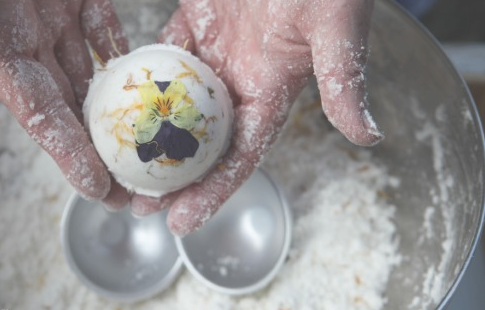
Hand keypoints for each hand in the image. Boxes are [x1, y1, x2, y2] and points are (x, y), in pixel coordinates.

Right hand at [0, 0, 129, 201]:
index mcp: (2, 50)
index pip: (40, 115)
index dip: (68, 154)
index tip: (99, 190)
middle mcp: (31, 41)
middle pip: (73, 108)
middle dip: (101, 149)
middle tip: (134, 185)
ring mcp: (55, 18)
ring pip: (92, 74)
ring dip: (119, 109)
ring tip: (148, 144)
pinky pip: (104, 27)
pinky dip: (121, 51)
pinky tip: (144, 74)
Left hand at [130, 0, 382, 235]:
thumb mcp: (335, 27)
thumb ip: (343, 80)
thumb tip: (369, 137)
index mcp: (272, 90)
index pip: (240, 154)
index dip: (212, 191)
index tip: (180, 222)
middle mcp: (239, 80)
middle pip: (200, 142)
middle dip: (171, 178)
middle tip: (137, 204)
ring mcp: (214, 55)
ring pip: (175, 109)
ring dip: (149, 139)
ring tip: (118, 166)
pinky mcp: (194, 24)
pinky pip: (161, 60)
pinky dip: (140, 83)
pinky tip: (115, 104)